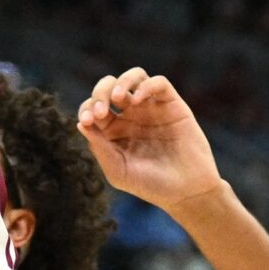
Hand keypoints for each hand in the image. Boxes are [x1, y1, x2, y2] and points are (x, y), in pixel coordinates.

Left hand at [76, 69, 224, 214]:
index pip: (93, 106)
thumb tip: (80, 124)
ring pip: (134, 76)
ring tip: (118, 98)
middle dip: (100, 93)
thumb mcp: (119, 171)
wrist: (188, 193)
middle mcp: (131, 114)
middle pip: (109, 86)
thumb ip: (100, 148)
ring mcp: (152, 107)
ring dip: (122, 82)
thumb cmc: (152, 186)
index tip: (87, 121)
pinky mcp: (172, 105)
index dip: (86, 109)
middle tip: (100, 112)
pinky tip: (138, 100)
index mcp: (113, 129)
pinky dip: (146, 85)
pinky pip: (158, 83)